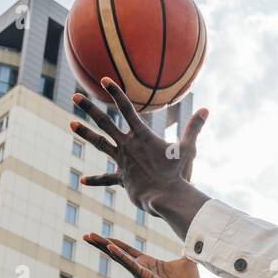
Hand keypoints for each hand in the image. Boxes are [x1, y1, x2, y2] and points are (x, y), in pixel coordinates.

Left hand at [70, 78, 210, 235]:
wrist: (166, 197)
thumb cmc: (178, 173)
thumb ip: (194, 128)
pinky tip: (82, 181)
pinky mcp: (122, 178)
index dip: (115, 93)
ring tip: (71, 123)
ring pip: (99, 143)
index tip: (104, 80)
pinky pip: (107, 178)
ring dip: (85, 133)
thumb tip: (207, 109)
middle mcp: (128, 145)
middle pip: (105, 122)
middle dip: (90, 108)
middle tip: (76, 96)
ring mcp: (122, 161)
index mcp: (142, 136)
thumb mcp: (188, 148)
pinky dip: (96, 180)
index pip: (127, 109)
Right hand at [84, 234, 200, 277]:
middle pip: (117, 253)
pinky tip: (110, 248)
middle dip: (101, 244)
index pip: (127, 250)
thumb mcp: (188, 262)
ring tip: (90, 238)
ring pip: (119, 257)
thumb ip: (189, 249)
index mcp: (148, 263)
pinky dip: (120, 256)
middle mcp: (141, 268)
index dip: (114, 242)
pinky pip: (130, 265)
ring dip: (105, 247)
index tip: (100, 236)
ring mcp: (141, 274)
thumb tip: (199, 237)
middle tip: (87, 236)